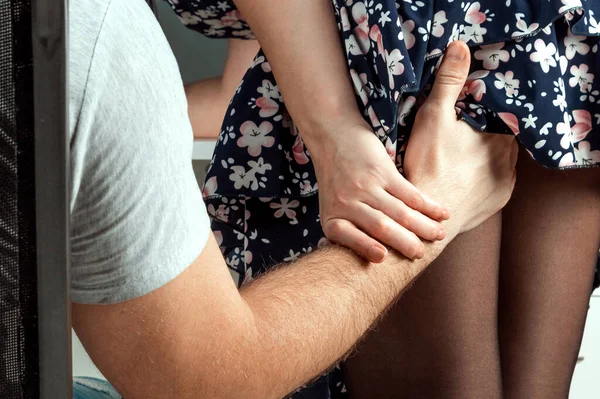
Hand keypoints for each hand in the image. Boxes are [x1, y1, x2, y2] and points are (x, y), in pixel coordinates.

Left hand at [307, 118, 448, 262]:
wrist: (333, 137)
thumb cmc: (336, 181)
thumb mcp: (332, 208)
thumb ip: (350, 230)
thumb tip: (376, 259)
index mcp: (332, 217)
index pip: (348, 237)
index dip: (365, 247)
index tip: (383, 257)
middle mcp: (347, 202)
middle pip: (381, 227)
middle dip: (406, 243)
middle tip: (422, 254)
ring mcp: (365, 186)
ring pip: (400, 212)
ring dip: (423, 226)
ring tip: (439, 236)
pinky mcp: (382, 170)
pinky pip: (410, 193)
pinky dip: (428, 205)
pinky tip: (442, 213)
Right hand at [404, 41, 517, 239]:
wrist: (425, 217)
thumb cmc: (428, 165)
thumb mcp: (435, 115)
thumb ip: (449, 81)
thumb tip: (460, 47)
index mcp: (500, 137)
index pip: (501, 115)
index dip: (484, 111)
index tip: (467, 113)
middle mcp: (510, 162)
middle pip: (501, 139)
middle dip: (484, 134)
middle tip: (460, 135)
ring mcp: (504, 185)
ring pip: (499, 162)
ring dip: (483, 158)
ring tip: (458, 156)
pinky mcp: (495, 203)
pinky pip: (493, 184)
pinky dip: (481, 179)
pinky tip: (462, 177)